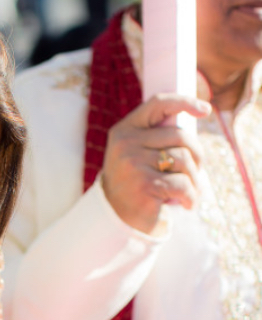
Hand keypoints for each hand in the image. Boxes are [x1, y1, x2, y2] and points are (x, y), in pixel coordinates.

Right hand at [101, 93, 210, 234]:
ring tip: (191, 191)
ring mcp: (133, 164)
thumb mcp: (137, 153)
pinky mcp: (144, 186)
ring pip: (184, 160)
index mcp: (124, 130)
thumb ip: (156, 136)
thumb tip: (197, 114)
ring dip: (195, 179)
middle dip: (197, 155)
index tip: (205, 109)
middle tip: (197, 171)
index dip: (185, 101)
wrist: (114, 218)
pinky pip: (182, 184)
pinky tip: (188, 204)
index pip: (158, 103)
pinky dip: (191, 196)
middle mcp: (126, 144)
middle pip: (181, 136)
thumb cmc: (133, 182)